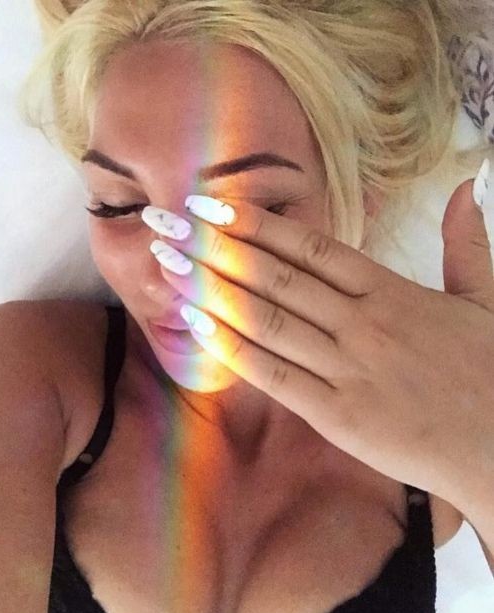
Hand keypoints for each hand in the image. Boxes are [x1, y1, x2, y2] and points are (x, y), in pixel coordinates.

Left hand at [142, 167, 493, 494]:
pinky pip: (274, 375)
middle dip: (213, 248)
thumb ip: (466, 240)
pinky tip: (195, 324)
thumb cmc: (493, 371)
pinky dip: (231, 348)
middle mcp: (361, 322)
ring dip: (211, 289)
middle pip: (275, 276)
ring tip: (167, 265)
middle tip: (165, 224)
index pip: (310, 246)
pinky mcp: (337, 415)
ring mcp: (347, 369)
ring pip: (266, 319)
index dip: (255, 224)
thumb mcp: (486, 297)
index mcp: (391, 291)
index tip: (210, 205)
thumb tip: (467, 183)